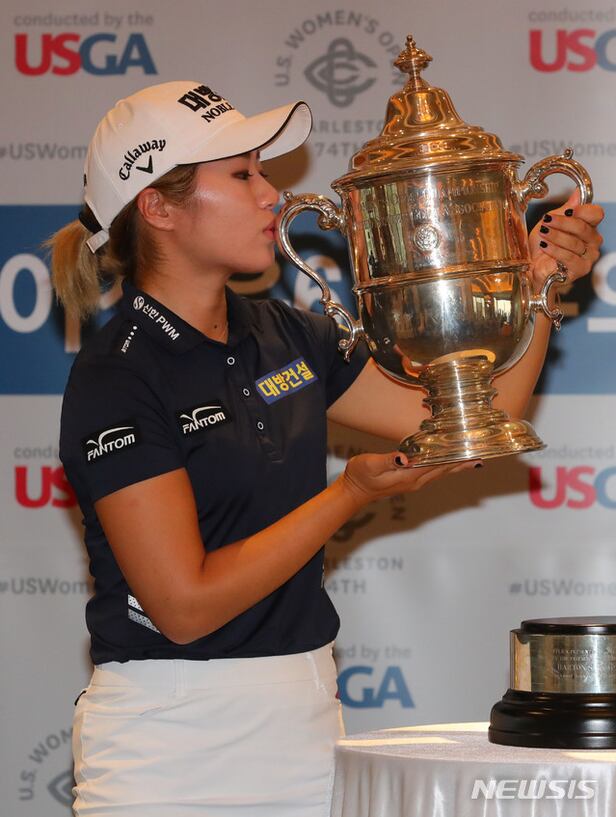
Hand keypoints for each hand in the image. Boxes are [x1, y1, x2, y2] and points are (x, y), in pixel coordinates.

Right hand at [339, 451, 481, 507]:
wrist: (353, 492)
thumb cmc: (359, 476)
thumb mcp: (370, 465)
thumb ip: (388, 461)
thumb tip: (404, 458)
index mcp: (409, 475)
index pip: (438, 464)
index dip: (455, 456)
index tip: (470, 451)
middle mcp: (416, 481)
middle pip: (444, 469)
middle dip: (462, 462)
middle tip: (481, 455)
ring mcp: (413, 482)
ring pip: (441, 472)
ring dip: (457, 465)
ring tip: (474, 460)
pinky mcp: (409, 480)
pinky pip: (433, 472)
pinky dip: (446, 466)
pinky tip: (450, 463)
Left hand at [528, 189, 603, 290]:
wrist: (533, 266)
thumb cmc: (541, 246)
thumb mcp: (550, 223)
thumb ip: (565, 210)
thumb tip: (577, 193)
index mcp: (588, 226)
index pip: (596, 214)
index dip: (583, 210)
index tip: (567, 210)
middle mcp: (592, 241)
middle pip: (583, 227)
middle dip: (562, 223)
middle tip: (547, 221)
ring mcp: (589, 256)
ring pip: (574, 242)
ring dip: (555, 237)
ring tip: (543, 234)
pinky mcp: (581, 269)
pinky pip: (570, 257)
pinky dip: (555, 250)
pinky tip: (545, 246)